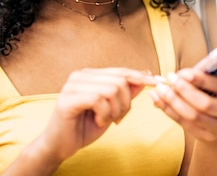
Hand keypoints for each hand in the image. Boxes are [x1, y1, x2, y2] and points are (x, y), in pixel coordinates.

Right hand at [35, 68, 158, 163]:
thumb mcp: (112, 108)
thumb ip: (126, 92)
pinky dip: (104, 113)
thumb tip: (146, 76)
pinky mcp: (67, 99)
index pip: (121, 71)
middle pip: (120, 80)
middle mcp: (80, 75)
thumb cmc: (85, 127)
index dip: (139, 77)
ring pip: (112, 89)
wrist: (60, 146)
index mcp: (90, 74)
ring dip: (115, 110)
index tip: (156, 81)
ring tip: (106, 120)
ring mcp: (72, 85)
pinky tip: (98, 121)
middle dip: (126, 102)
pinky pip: (98, 99)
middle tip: (118, 118)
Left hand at [149, 69, 216, 141]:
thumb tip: (181, 74)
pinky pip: (184, 123)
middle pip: (205, 103)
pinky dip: (169, 110)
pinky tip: (159, 100)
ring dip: (173, 101)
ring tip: (161, 88)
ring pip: (193, 115)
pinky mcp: (207, 135)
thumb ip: (205, 73)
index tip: (183, 72)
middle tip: (170, 78)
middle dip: (184, 90)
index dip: (200, 79)